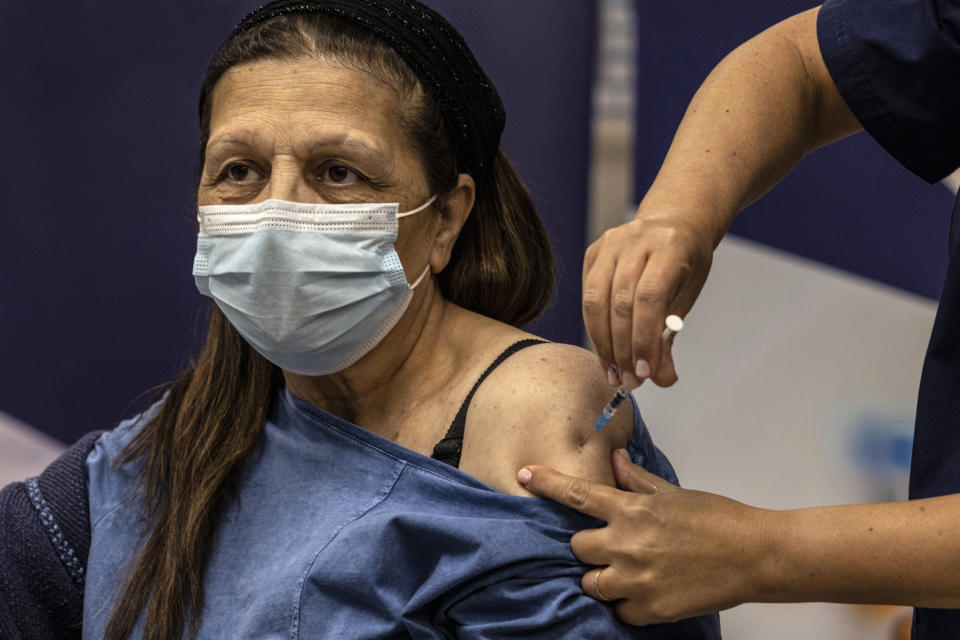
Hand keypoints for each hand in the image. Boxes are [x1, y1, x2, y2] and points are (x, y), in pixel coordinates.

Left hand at [518, 450, 768, 624]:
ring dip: (603, 577)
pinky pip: (618, 610)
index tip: (525, 475)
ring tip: (627, 572)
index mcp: (632, 510)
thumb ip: (637, 481)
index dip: (547, 483)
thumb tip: (615, 460)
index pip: (577, 494)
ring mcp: (637, 579)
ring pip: (591, 583)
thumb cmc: (717, 519)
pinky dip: (627, 604)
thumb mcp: (673, 493)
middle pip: (577, 548)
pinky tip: (645, 592)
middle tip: (611, 546)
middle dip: (589, 546)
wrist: (754, 555)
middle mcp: (627, 543)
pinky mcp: (651, 609)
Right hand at [582, 212, 712, 388]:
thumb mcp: (686, 296)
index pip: (649, 297)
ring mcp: (610, 243)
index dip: (644, 338)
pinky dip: (594, 327)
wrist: (672, 223)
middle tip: (627, 381)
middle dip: (622, 348)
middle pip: (620, 302)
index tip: (644, 372)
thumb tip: (662, 379)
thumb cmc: (683, 263)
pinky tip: (604, 350)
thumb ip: (669, 337)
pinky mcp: (593, 252)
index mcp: (669, 247)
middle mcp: (636, 240)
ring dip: (603, 343)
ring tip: (612, 372)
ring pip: (596, 300)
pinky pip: (587, 295)